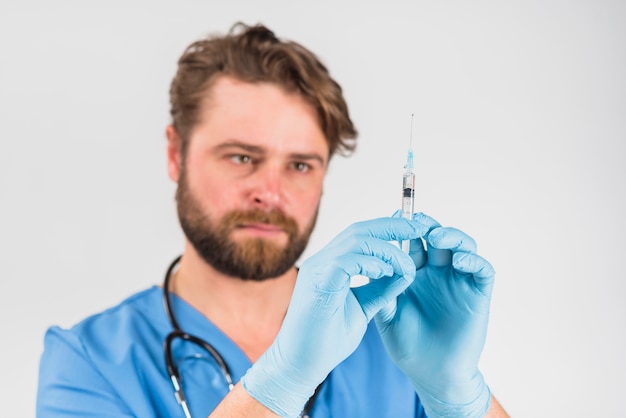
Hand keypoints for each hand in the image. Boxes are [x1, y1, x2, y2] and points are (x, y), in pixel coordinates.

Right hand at [242, 217, 426, 416]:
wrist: (300, 365)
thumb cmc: (327, 340)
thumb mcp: (363, 308)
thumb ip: (380, 289)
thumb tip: (406, 271)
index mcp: (331, 265)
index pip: (361, 235)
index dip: (388, 228)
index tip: (414, 228)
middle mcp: (322, 261)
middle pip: (359, 230)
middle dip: (392, 227)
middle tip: (420, 228)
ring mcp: (318, 270)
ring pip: (356, 241)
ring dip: (387, 250)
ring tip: (407, 265)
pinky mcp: (318, 283)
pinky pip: (346, 262)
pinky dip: (370, 263)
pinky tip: (385, 273)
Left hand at [375, 212, 494, 417]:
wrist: (431, 376)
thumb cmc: (407, 346)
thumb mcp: (387, 315)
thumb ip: (381, 290)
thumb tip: (369, 262)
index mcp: (415, 273)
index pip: (413, 241)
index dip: (405, 226)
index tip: (394, 215)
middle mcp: (438, 272)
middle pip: (438, 236)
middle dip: (427, 224)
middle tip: (416, 221)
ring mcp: (459, 281)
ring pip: (462, 245)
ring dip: (452, 236)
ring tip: (436, 237)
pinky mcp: (477, 294)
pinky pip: (482, 269)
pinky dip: (473, 260)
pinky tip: (459, 261)